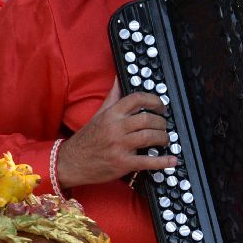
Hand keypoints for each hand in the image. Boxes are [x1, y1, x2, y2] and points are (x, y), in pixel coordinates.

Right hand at [55, 81, 175, 189]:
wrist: (71, 162)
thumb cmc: (86, 139)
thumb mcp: (98, 114)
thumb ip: (112, 97)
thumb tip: (118, 79)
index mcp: (111, 114)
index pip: (137, 99)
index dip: (154, 100)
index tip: (161, 106)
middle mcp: (115, 128)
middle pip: (148, 119)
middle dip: (161, 123)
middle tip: (163, 126)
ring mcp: (119, 146)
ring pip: (150, 137)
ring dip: (163, 138)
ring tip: (164, 140)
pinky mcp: (122, 163)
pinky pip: (148, 161)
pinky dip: (163, 162)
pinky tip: (171, 160)